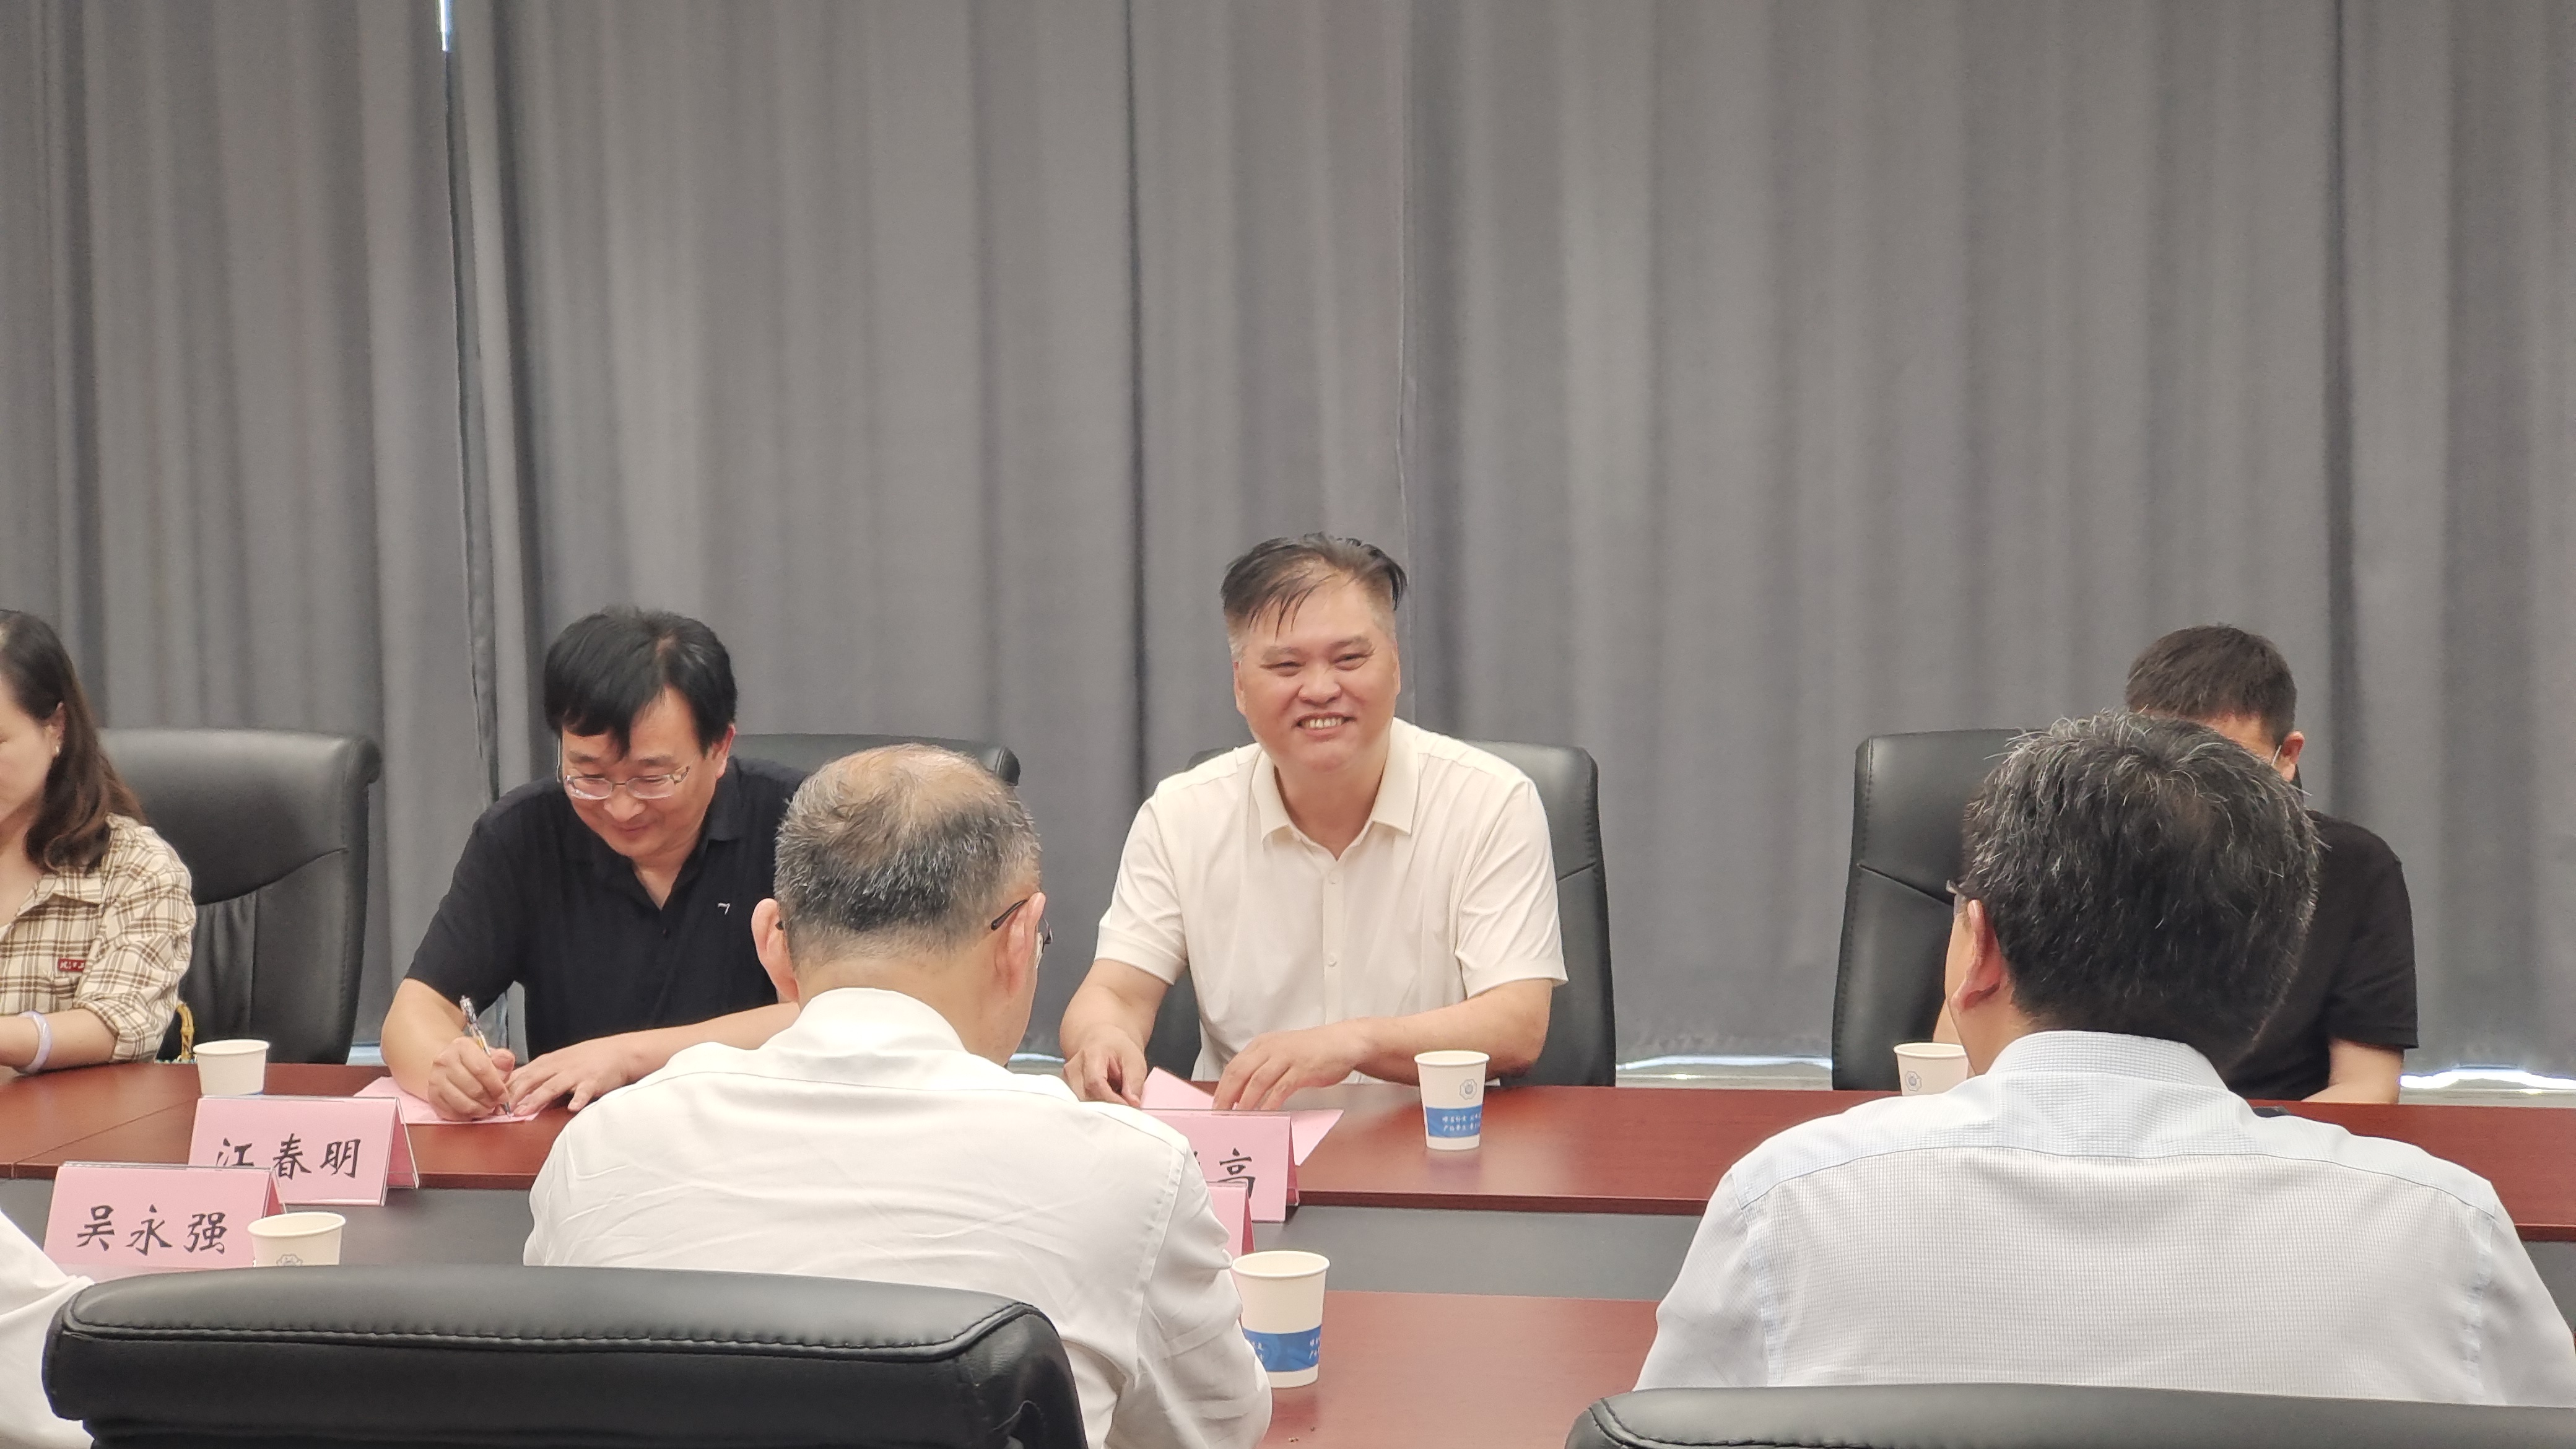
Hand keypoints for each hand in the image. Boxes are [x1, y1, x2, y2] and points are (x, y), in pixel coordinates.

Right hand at [424, 1036, 516, 1120]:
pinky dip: (466, 1116)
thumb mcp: (490, 1054)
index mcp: (462, 1046)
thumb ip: (502, 1059)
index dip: (496, 1086)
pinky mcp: (432, 1096)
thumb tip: (507, 1061)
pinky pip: (452, 1113)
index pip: (481, 1069)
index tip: (504, 1096)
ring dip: (479, 1110)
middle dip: (489, 1101)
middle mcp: (444, 1061)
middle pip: (473, 1088)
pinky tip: (473, 1112)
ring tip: (486, 1109)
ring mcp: (435, 1079)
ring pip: (462, 1104)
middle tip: (496, 1104)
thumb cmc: (473, 1061)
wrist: (447, 1064)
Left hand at [505, 1035, 643, 1112]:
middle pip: (531, 1079)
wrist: (620, 1052)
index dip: (504, 1087)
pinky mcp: (594, 1081)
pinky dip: (579, 1099)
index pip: (520, 1074)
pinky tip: (573, 1107)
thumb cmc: (589, 1059)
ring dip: (536, 1098)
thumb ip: (540, 1077)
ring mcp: (576, 1073)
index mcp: (548, 1062)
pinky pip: (585, 1091)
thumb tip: (516, 1093)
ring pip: (552, 1086)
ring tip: (524, 1111)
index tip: (489, 1101)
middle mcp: (559, 1066)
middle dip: (513, 1094)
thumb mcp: (560, 1063)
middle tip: (498, 1110)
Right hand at [1064, 1030, 1147, 1106]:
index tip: (1128, 1108)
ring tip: (1115, 1103)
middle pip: (1086, 1098)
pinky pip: (1079, 1106)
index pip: (1096, 1083)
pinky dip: (1094, 1109)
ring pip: (1082, 1105)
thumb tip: (1133, 1103)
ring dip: (1100, 1109)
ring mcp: (1067, 1080)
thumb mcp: (1134, 1059)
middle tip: (1125, 1109)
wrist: (1101, 1042)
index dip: (1112, 1100)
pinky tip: (1104, 1104)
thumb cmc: (1117, 1050)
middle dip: (1107, 1108)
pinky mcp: (1066, 1090)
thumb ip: (1134, 1080)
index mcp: (1090, 1055)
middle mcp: (1073, 1068)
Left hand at [1212, 1021, 1373, 1110]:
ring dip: (1245, 1101)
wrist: (1343, 1042)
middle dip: (1227, 1095)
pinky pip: (1280, 1088)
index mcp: (1263, 1045)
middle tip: (1220, 1114)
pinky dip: (1269, 1103)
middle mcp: (1271, 1048)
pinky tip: (1264, 1114)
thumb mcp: (1281, 1054)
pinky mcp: (1302, 1069)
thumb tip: (1242, 1092)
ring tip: (1238, 1117)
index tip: (1216, 1105)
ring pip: (1258, 1080)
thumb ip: (1263, 1068)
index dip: (1222, 1087)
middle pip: (1240, 1072)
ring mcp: (1287, 1058)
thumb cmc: (1313, 1051)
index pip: (1234, 1066)